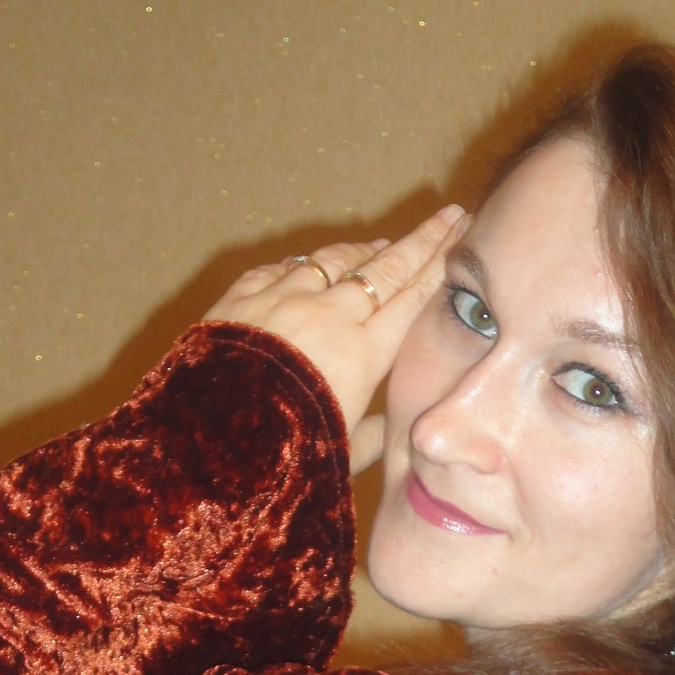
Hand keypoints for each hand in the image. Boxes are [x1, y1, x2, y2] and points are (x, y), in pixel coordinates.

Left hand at [205, 204, 466, 474]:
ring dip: (361, 253)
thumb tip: (393, 434)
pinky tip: (310, 265)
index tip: (462, 242)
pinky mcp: (244, 296)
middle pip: (385, 270)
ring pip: (333, 263)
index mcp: (363, 354)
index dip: (440, 270)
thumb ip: (372, 439)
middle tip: (448, 216)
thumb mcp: (340, 456)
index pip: (412, 301)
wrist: (211, 439)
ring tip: (381, 246)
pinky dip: (303, 267)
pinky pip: (282, 269)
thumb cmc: (284, 457)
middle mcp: (329, 316)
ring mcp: (285, 298)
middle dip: (421, 242)